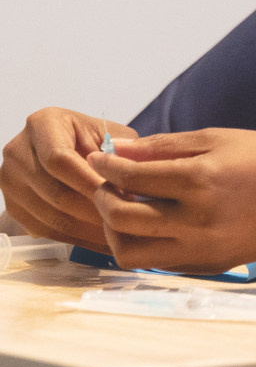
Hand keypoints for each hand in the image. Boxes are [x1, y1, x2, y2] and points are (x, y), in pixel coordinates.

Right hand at [0, 108, 134, 250]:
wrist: (68, 151)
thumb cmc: (94, 141)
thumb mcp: (110, 134)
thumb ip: (122, 151)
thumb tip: (133, 177)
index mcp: (42, 125)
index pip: (59, 160)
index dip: (88, 182)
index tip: (119, 197)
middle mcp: (18, 152)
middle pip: (55, 192)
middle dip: (94, 211)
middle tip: (126, 223)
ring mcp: (11, 182)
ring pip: (50, 217)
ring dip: (88, 231)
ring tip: (120, 235)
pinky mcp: (14, 208)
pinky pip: (45, 231)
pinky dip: (77, 240)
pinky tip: (102, 241)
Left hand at [86, 128, 255, 272]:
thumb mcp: (219, 139)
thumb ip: (164, 146)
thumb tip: (116, 148)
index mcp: (201, 180)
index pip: (130, 176)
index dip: (106, 165)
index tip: (100, 157)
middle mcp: (197, 220)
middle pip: (120, 218)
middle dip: (102, 197)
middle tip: (107, 183)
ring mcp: (202, 249)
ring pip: (130, 251)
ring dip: (116, 229)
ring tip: (126, 206)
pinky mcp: (208, 265)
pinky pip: (157, 262)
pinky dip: (144, 243)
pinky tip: (153, 221)